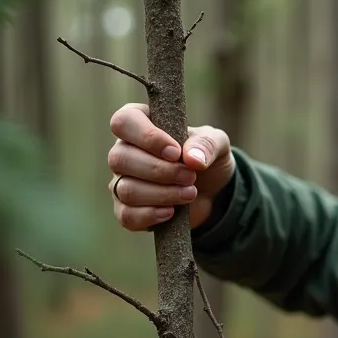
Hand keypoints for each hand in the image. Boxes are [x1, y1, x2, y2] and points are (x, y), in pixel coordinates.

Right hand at [106, 103, 235, 230]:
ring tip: (190, 193)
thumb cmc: (205, 158)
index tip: (176, 152)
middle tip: (191, 176)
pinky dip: (151, 215)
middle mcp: (123, 151)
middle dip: (161, 171)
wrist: (212, 192)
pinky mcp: (126, 209)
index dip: (147, 137)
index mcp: (139, 124)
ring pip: (126, 189)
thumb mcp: (217, 144)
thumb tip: (192, 159)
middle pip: (120, 158)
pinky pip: (126, 215)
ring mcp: (121, 182)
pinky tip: (171, 212)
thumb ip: (207, 144)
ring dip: (162, 194)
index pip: (123, 122)